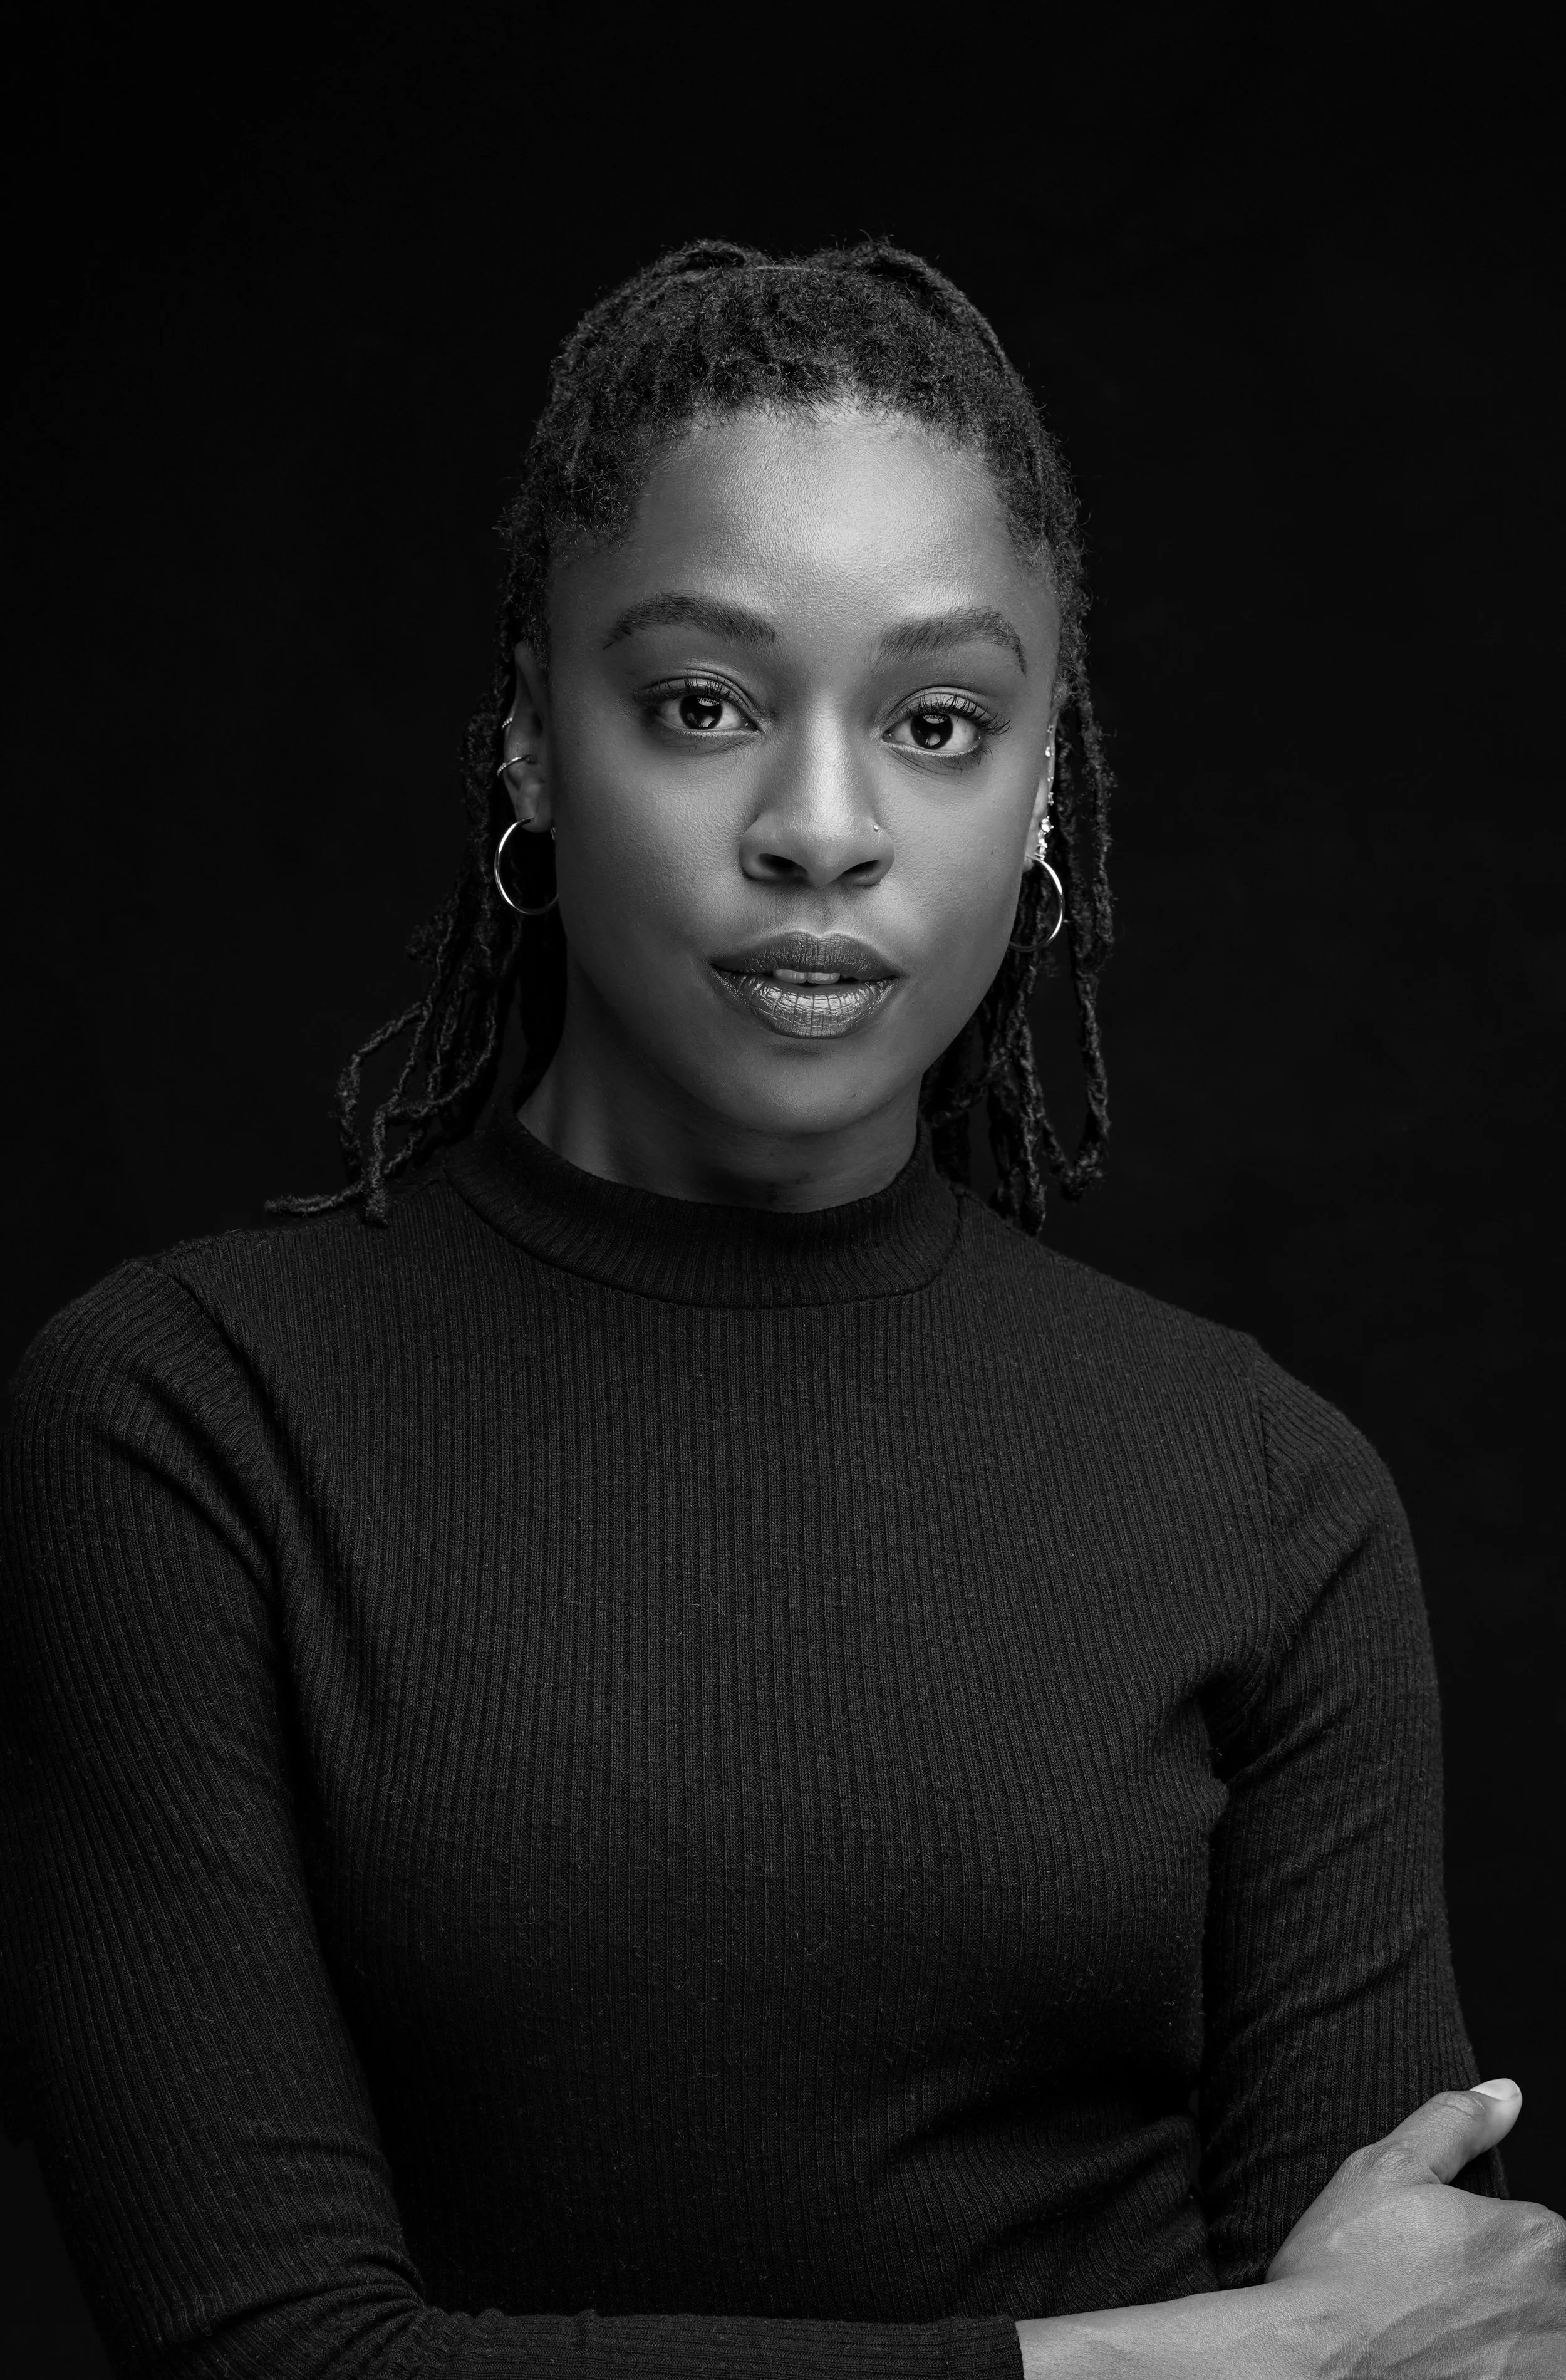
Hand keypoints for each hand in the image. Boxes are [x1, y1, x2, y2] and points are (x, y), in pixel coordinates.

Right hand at [1267, 2080, 1564, 2375]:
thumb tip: (1507, 2095)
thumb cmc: (1342, 2270)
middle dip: (1504, 2300)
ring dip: (1506, 2341)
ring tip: (1443, 2341)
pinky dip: (1498, 2373)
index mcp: (1537, 2240)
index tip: (1449, 2269)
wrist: (1306, 2369)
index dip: (1494, 2255)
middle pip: (1551, 2297)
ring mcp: (1545, 2368)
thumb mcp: (1386, 2172)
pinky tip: (1449, 2368)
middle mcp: (1559, 2308)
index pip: (1546, 2245)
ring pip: (1542, 2343)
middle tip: (1438, 2309)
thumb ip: (1456, 2125)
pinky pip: (1529, 2378)